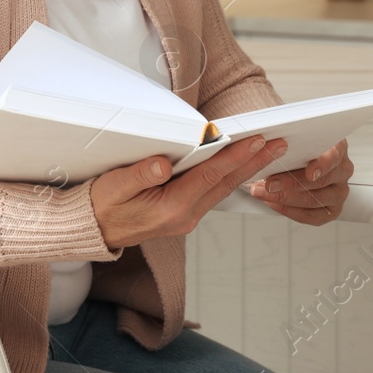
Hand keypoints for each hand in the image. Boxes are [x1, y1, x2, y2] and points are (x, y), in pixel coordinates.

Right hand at [89, 134, 288, 248]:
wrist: (92, 231)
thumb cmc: (101, 207)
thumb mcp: (113, 187)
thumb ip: (138, 175)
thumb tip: (163, 164)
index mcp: (171, 208)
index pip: (210, 176)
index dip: (235, 156)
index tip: (256, 141)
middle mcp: (185, 216)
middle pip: (226, 183)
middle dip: (255, 162)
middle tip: (279, 143)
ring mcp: (187, 217)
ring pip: (224, 187)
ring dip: (248, 168)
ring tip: (270, 150)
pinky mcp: (185, 213)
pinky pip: (215, 192)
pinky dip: (232, 175)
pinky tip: (243, 165)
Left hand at [247, 139, 352, 225]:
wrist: (305, 160)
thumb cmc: (302, 147)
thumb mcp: (300, 135)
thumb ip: (292, 136)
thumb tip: (271, 137)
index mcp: (338, 148)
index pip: (335, 155)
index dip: (322, 165)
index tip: (309, 172)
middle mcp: (342, 170)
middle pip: (320, 182)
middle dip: (291, 184)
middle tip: (270, 183)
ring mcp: (339, 191)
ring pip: (314, 200)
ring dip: (286, 198)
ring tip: (265, 193)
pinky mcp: (332, 210)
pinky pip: (313, 216)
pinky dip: (291, 211)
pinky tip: (275, 203)